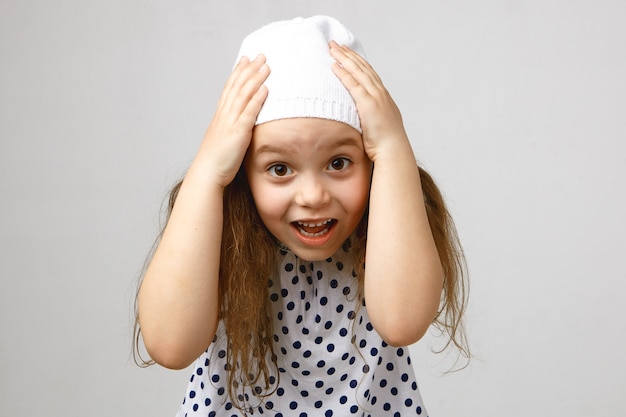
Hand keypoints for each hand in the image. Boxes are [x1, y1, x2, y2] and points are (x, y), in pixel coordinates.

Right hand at [195, 55, 269, 186]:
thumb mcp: (224, 140)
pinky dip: (257, 99)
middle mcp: (224, 115)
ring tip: (266, 66)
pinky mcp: (238, 133)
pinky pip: (248, 113)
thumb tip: (240, 127)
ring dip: (255, 79)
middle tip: (261, 55)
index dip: (238, 72)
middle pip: (237, 87)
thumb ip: (231, 130)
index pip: (230, 88)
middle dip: (249, 70)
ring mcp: (230, 123)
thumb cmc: (216, 161)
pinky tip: (265, 89)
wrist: (207, 173)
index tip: (246, 59)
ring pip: (243, 95)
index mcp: (220, 116)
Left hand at [329, 41, 407, 161]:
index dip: (357, 61)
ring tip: (332, 49)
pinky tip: (334, 66)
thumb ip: (370, 116)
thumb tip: (361, 119)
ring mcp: (375, 97)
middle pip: (362, 67)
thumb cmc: (385, 143)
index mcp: (383, 97)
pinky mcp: (368, 103)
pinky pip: (353, 84)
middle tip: (335, 44)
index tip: (346, 53)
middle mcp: (380, 93)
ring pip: (358, 71)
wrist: (393, 150)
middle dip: (348, 54)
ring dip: (344, 58)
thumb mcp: (377, 124)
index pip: (369, 73)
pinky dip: (344, 73)